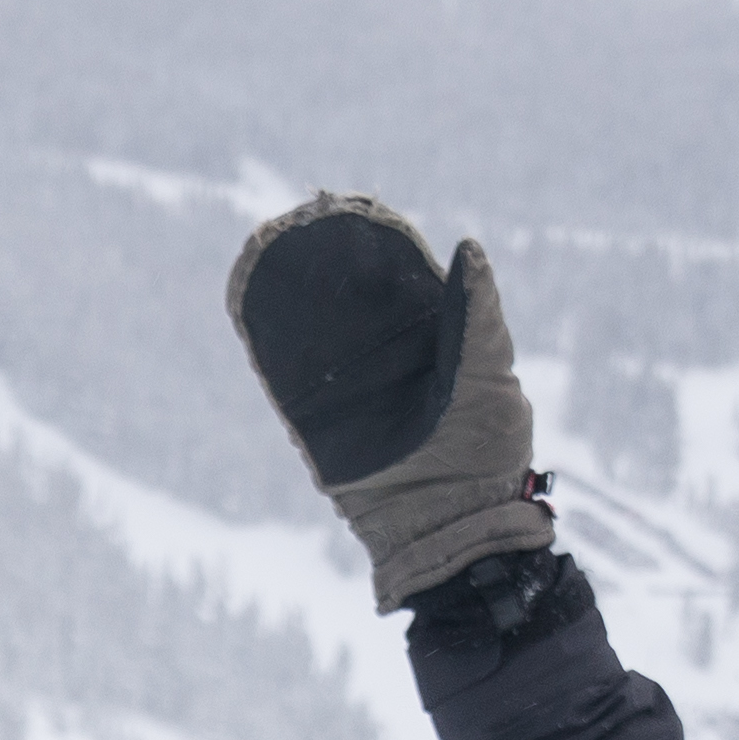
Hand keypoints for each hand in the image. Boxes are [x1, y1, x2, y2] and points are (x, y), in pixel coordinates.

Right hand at [225, 195, 553, 612]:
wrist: (450, 529)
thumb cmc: (484, 458)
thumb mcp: (491, 375)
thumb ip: (480, 313)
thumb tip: (469, 246)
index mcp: (430, 346)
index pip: (398, 284)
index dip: (379, 248)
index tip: (360, 210)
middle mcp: (382, 363)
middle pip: (346, 299)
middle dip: (324, 260)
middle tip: (309, 215)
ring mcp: (344, 391)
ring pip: (308, 329)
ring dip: (287, 289)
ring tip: (274, 241)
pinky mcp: (312, 421)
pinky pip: (279, 373)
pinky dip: (260, 333)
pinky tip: (247, 291)